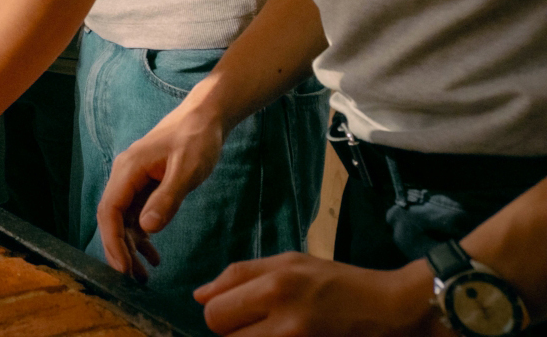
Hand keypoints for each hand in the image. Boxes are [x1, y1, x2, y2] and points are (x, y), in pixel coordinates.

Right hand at [96, 94, 227, 278]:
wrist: (205, 117)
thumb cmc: (197, 139)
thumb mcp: (187, 170)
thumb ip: (168, 198)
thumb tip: (147, 228)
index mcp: (128, 169)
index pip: (110, 210)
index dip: (113, 241)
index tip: (123, 268)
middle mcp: (125, 175)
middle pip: (112, 218)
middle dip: (119, 249)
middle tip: (133, 280)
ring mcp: (134, 180)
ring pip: (124, 219)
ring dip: (130, 246)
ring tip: (144, 275)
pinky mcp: (146, 184)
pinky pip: (136, 214)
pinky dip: (142, 236)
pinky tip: (154, 254)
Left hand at [196, 254, 441, 336]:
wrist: (392, 310)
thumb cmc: (338, 282)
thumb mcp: (290, 263)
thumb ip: (241, 276)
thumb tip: (200, 295)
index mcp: (275, 283)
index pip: (214, 307)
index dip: (216, 310)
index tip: (233, 311)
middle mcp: (283, 314)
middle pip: (220, 330)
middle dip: (229, 328)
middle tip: (254, 323)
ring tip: (271, 330)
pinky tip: (283, 336)